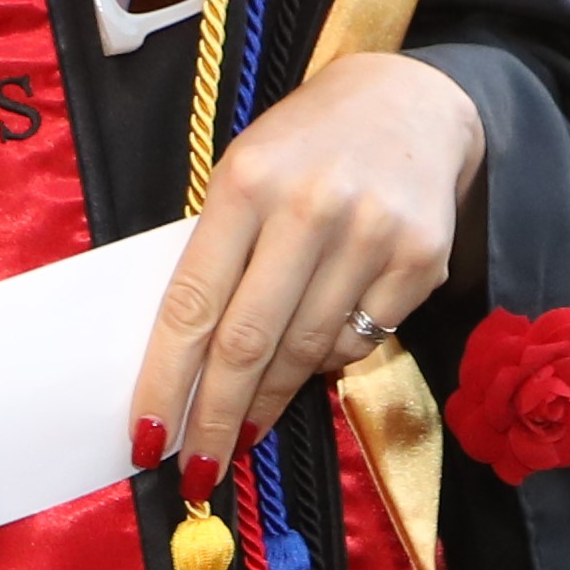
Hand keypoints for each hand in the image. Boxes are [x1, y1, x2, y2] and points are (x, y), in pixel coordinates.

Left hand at [133, 51, 483, 478]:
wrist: (414, 101)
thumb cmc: (306, 144)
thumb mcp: (245, 169)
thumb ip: (218, 250)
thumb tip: (185, 363)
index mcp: (247, 180)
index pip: (192, 303)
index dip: (164, 379)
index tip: (147, 436)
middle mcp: (311, 207)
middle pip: (248, 344)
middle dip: (214, 419)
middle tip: (196, 468)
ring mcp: (373, 234)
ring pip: (306, 352)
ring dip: (268, 401)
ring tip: (245, 425)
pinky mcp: (422, 259)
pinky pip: (360, 341)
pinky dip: (329, 360)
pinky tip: (314, 354)